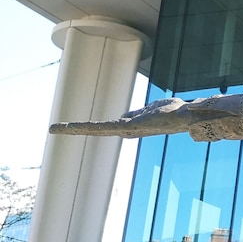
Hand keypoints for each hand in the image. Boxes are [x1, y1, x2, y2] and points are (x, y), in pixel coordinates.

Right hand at [50, 97, 197, 137]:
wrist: (187, 116)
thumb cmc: (174, 112)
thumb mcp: (151, 110)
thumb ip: (136, 113)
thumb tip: (123, 116)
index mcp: (132, 127)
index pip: (107, 128)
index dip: (90, 127)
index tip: (73, 127)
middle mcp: (127, 131)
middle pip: (98, 130)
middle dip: (77, 130)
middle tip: (55, 129)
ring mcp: (126, 130)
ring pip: (97, 129)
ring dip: (76, 129)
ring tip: (57, 129)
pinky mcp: (127, 128)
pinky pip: (104, 127)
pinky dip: (88, 127)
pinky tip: (74, 128)